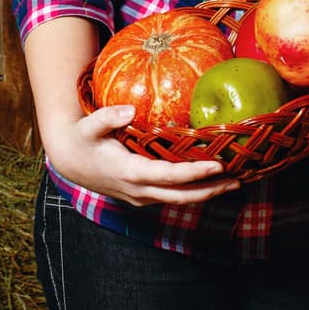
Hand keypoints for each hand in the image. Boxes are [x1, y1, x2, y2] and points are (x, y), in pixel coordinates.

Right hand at [45, 104, 239, 207]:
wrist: (69, 160)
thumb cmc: (81, 139)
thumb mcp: (89, 125)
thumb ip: (108, 117)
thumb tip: (131, 109)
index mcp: (129, 172)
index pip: (170, 177)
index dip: (196, 173)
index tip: (219, 165)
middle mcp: (138, 190)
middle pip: (182, 196)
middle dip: (211, 190)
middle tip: (239, 180)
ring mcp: (141, 196)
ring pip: (179, 200)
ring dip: (206, 193)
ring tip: (233, 182)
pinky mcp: (142, 196)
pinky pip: (172, 196)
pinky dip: (193, 191)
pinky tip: (209, 182)